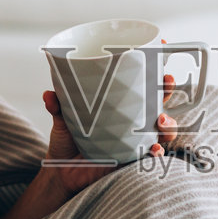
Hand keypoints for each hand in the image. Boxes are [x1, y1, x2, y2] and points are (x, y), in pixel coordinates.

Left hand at [38, 74, 179, 197]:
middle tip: (166, 81)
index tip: (160, 45)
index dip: (154, 63)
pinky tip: (154, 149)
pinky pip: (152, 154)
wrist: (62, 173)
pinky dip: (157, 152)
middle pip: (159, 100)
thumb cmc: (67, 141)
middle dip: (167, 88)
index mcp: (120, 103)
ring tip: (160, 120)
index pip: (141, 79)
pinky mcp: (132, 158)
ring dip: (168, 123)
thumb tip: (49, 95)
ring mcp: (135, 138)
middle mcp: (132, 119)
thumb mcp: (61, 120)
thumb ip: (57, 107)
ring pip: (163, 128)